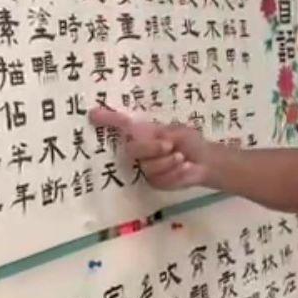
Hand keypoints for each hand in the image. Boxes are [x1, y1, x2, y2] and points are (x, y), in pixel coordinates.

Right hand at [88, 106, 217, 190]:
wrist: (206, 161)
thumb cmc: (190, 142)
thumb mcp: (174, 130)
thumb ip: (152, 131)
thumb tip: (131, 124)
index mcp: (142, 133)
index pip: (120, 124)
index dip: (107, 119)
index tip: (92, 114)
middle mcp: (138, 149)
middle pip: (132, 150)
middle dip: (152, 148)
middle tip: (170, 145)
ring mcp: (144, 167)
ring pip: (148, 166)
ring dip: (168, 162)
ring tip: (182, 158)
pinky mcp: (153, 182)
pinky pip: (159, 178)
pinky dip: (175, 173)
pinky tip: (185, 169)